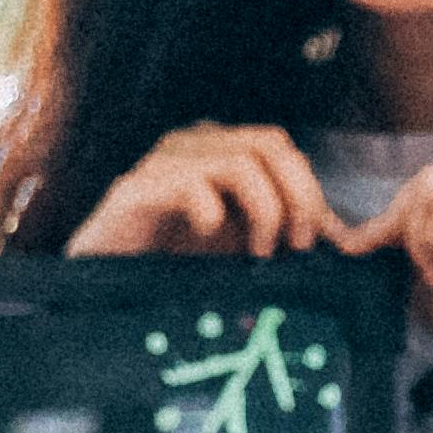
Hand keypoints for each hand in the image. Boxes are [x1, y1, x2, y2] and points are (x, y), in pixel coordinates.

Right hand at [66, 124, 341, 258]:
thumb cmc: (170, 266)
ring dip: (265, 210)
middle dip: (296, 197)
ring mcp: (161, 164)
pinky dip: (212, 211)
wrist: (98, 287)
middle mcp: (193, 147)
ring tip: (259, 255)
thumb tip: (334, 236)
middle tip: (294, 247)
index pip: (281, 148)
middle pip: (270, 144)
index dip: (308, 190)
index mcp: (218, 152)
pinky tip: (210, 237)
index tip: (313, 242)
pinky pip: (189, 184)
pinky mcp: (134, 191)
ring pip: (239, 162)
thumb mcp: (237, 248)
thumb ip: (279, 233)